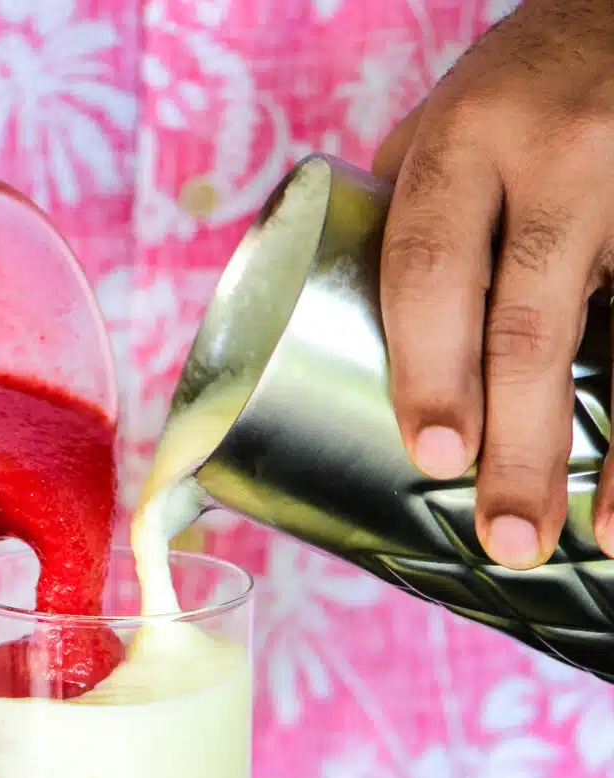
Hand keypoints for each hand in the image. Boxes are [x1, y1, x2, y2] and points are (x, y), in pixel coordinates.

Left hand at [374, 0, 613, 569]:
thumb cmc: (521, 86)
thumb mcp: (447, 125)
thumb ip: (409, 222)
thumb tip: (344, 334)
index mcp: (465, 137)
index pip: (430, 266)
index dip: (430, 370)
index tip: (434, 456)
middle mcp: (555, 154)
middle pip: (528, 321)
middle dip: (513, 440)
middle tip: (500, 534)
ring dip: (603, 451)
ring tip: (575, 537)